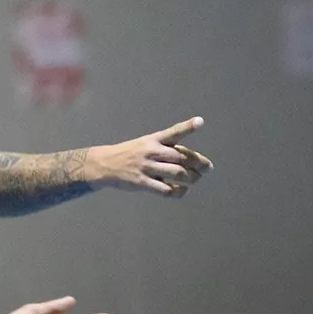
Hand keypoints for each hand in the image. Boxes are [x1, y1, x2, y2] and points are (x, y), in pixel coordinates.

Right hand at [91, 116, 211, 196]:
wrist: (104, 164)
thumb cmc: (129, 153)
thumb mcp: (145, 143)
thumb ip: (165, 149)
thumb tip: (189, 159)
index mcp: (153, 140)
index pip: (173, 132)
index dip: (187, 127)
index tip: (200, 122)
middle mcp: (152, 152)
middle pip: (181, 157)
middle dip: (198, 163)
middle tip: (207, 168)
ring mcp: (147, 168)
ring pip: (177, 174)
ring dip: (191, 178)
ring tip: (196, 179)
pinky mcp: (143, 182)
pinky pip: (166, 190)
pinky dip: (178, 191)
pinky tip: (183, 190)